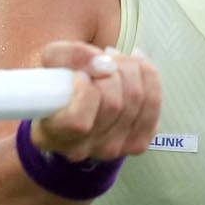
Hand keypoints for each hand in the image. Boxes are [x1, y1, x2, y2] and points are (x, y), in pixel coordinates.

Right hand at [30, 41, 160, 161]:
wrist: (78, 100)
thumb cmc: (61, 82)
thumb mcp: (52, 61)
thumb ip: (70, 55)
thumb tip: (103, 61)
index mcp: (52, 136)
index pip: (78, 122)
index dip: (85, 92)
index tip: (80, 75)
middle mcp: (82, 149)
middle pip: (113, 104)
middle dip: (111, 69)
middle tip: (101, 59)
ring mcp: (112, 150)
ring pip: (136, 100)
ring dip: (129, 68)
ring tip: (115, 60)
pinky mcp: (137, 143)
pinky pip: (153, 103)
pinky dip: (148, 75)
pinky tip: (135, 65)